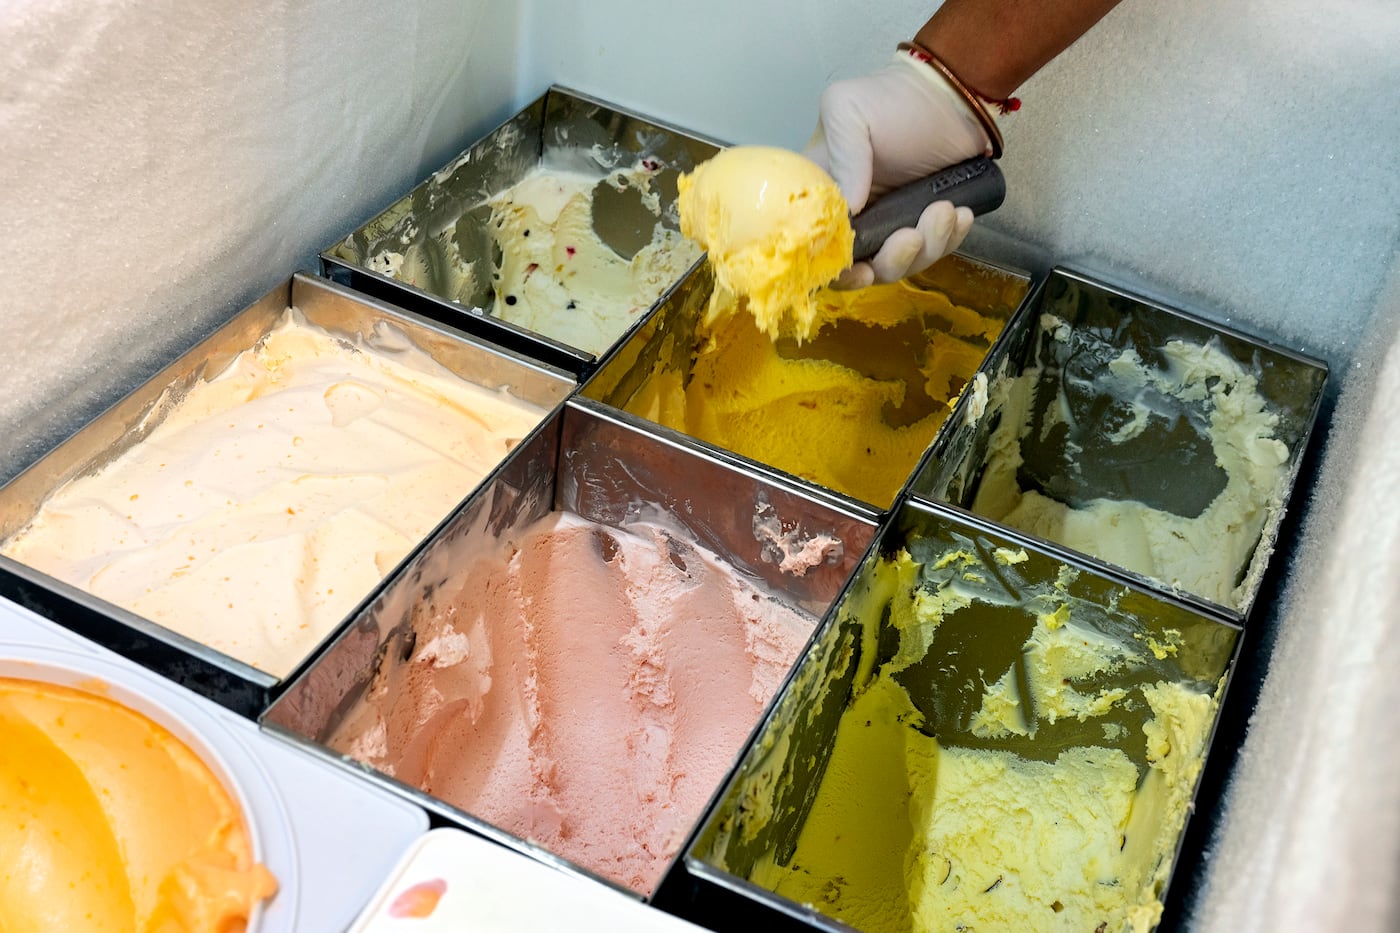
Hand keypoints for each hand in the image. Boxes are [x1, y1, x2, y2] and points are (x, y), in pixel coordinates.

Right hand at [805, 51, 990, 286]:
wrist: (953, 94)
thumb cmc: (895, 98)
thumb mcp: (850, 108)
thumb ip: (843, 156)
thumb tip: (849, 208)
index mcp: (825, 192)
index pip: (815, 246)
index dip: (835, 267)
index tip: (860, 266)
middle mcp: (853, 216)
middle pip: (860, 267)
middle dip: (890, 260)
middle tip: (911, 236)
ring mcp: (889, 224)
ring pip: (899, 264)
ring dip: (926, 247)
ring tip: (945, 211)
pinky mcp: (924, 225)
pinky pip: (933, 252)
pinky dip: (948, 240)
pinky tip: (960, 215)